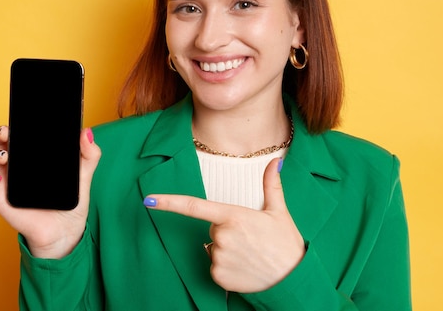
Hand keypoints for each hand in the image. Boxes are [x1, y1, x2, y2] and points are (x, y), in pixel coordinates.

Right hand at [0, 125, 100, 258]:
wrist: (63, 231)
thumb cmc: (70, 203)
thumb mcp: (84, 175)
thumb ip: (89, 154)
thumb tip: (87, 133)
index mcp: (32, 154)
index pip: (18, 131)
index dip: (14, 123)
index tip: (19, 122)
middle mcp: (15, 163)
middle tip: (8, 135)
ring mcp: (4, 177)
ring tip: (6, 157)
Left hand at [144, 158, 304, 292]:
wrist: (293, 280)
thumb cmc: (286, 244)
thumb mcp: (278, 212)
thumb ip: (270, 185)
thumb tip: (273, 162)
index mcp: (233, 216)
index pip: (194, 206)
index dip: (168, 202)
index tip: (149, 199)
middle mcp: (222, 236)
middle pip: (211, 229)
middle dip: (226, 231)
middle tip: (250, 239)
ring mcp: (219, 258)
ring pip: (212, 248)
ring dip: (227, 250)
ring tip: (250, 254)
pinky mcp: (219, 277)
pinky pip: (214, 267)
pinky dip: (227, 268)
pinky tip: (245, 268)